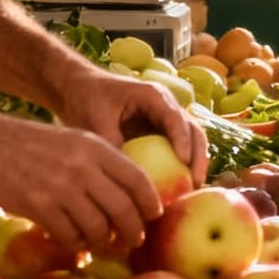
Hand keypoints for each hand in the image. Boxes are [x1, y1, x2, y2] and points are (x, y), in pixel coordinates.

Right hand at [0, 121, 162, 254]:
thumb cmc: (37, 144)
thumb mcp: (76, 140)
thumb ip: (103, 162)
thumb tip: (131, 194)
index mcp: (97, 148)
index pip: (138, 180)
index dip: (150, 202)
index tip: (154, 215)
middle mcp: (83, 168)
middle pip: (123, 209)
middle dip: (133, 230)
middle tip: (135, 240)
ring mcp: (61, 189)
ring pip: (98, 228)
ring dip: (105, 243)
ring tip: (106, 247)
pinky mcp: (39, 208)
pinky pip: (69, 236)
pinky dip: (77, 245)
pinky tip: (78, 245)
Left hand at [56, 70, 210, 186]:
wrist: (80, 88)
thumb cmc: (87, 98)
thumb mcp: (96, 120)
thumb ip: (112, 143)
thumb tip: (126, 173)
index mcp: (154, 96)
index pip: (175, 118)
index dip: (182, 140)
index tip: (184, 162)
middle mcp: (167, 107)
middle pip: (192, 131)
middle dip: (198, 157)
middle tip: (196, 182)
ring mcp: (165, 121)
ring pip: (191, 141)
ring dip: (194, 165)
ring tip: (192, 190)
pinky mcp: (160, 134)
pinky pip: (177, 151)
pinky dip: (181, 168)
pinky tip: (177, 189)